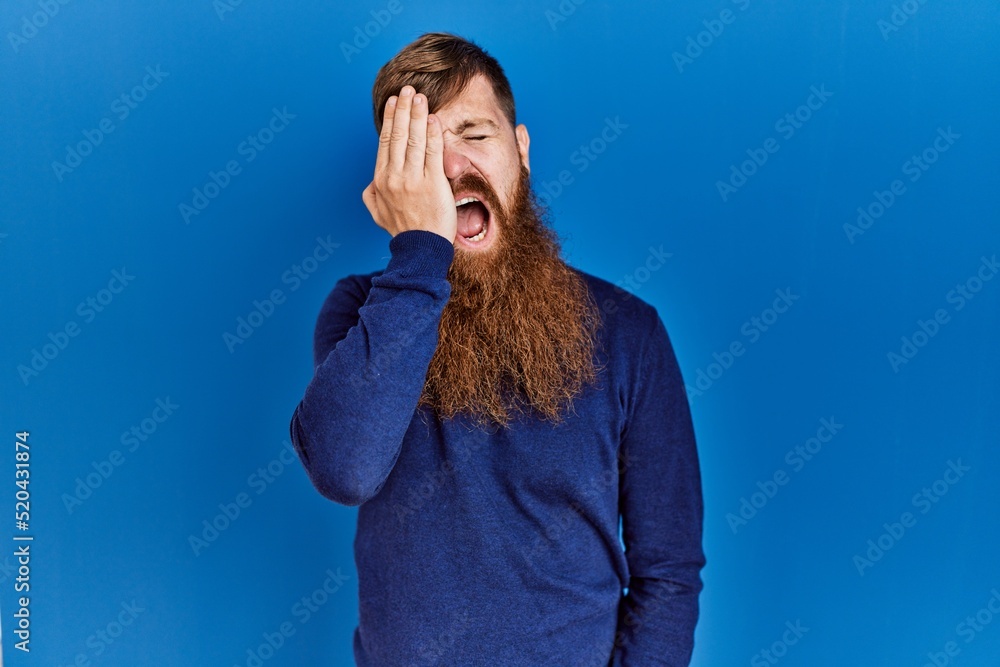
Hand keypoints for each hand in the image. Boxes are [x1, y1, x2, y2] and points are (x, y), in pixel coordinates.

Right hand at [362, 85, 456, 243]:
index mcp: (381, 180)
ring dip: (417, 115)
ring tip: (420, 97)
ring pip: (414, 140)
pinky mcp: (433, 184)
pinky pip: (433, 153)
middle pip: (398, 135)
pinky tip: (434, 119)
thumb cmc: (403, 231)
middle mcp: (394, 177)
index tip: (394, 102)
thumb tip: (372, 184)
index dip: (391, 120)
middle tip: (407, 90)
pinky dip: (433, 134)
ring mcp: (413, 180)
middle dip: (403, 109)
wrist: (421, 250)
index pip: (385, 143)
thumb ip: (373, 195)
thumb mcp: (378, 213)